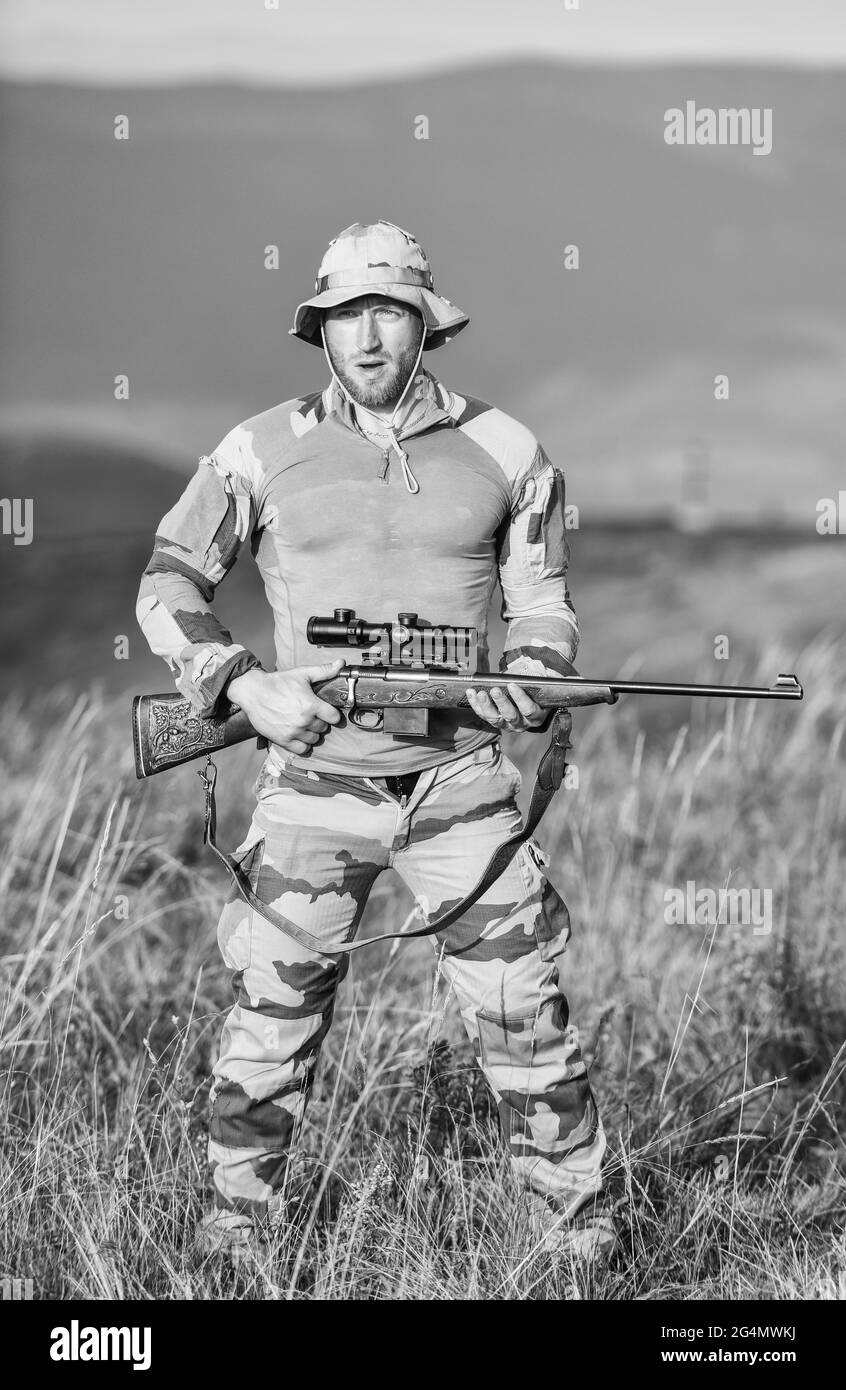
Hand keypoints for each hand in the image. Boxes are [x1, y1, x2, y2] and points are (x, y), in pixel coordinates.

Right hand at [227, 658, 344, 754]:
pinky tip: (299, 735)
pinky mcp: (283, 740)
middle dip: (320, 721)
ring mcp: (294, 732)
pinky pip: (302, 749)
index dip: (332, 713)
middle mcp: (304, 720)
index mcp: (311, 705)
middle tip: (311, 714)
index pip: (334, 717)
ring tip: (304, 723)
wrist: (254, 692)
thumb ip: (324, 671)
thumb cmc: (278, 682)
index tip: (326, 710)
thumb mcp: (302, 674)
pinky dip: (303, 744)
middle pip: (323, 728)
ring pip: (314, 739)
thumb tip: (341, 663)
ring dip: (312, 733)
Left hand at [465, 681, 547, 731]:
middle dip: (501, 702)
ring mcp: (507, 725)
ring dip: (486, 705)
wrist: (529, 699)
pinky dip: (476, 705)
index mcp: (536, 716)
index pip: (529, 710)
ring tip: (481, 693)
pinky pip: (483, 715)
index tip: (512, 685)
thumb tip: (530, 672)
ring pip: (495, 719)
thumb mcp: (541, 687)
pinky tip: (471, 693)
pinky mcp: (494, 722)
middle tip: (495, 690)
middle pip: (510, 716)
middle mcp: (522, 724)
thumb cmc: (535, 691)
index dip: (520, 698)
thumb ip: (538, 681)